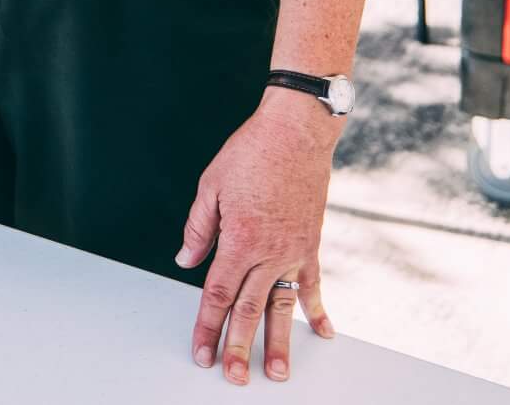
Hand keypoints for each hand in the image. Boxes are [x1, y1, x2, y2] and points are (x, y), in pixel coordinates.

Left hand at [178, 92, 340, 383]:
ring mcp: (293, 251)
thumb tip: (186, 261)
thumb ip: (198, 228)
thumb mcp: (210, 186)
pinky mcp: (311, 244)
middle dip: (239, 347)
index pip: (218, 294)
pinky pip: (313, 284)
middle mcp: (268, 252)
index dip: (208, 326)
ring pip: (282, 306)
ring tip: (279, 373)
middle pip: (249, 309)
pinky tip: (323, 332)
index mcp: (238, 238)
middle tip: (234, 378)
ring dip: (280, 343)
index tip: (203, 352)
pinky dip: (317, 310)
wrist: (296, 133)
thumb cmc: (251, 153)